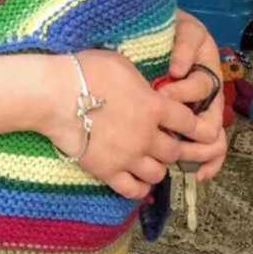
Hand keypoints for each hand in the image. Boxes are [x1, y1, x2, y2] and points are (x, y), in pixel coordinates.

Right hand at [44, 50, 216, 200]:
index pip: (189, 122)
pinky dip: (139, 188)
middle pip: (175, 151)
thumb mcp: (122, 64)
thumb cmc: (86, 71)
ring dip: (158, 168)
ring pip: (158, 173)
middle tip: (168, 143)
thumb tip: (147, 87)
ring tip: (150, 161)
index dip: (196, 126)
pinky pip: (132, 190)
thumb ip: (142, 81)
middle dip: (176, 148)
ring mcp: (128, 157)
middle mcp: (147, 136)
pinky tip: (135, 180)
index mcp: (154, 107)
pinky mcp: (107, 172)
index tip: (198, 129)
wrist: (54, 95)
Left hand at [157, 10, 226, 181]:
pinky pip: (208, 148)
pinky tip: (199, 175)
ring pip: (213, 141)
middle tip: (171, 140)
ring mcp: (202, 111)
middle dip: (194, 136)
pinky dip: (207, 163)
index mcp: (207, 72)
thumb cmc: (175, 31)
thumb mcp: (184, 30)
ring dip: (199, 155)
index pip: (200, 89)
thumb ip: (184, 45)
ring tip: (185, 165)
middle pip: (211, 124)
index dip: (182, 94)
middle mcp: (209, 96)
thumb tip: (177, 71)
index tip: (162, 94)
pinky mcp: (191, 123)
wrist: (165, 33)